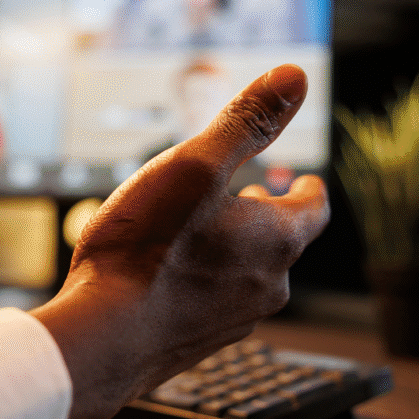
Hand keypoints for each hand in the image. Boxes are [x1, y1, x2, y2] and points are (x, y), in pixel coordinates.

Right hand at [31, 64, 329, 418]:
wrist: (105, 337)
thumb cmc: (145, 250)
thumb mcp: (194, 167)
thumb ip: (245, 122)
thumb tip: (293, 75)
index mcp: (276, 239)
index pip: (313, 208)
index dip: (307, 188)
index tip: (301, 179)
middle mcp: (268, 285)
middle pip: (279, 243)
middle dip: (261, 217)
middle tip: (240, 197)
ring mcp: (235, 321)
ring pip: (246, 275)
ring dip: (230, 250)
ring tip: (196, 234)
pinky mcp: (199, 343)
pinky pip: (213, 304)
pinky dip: (201, 282)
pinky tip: (166, 276)